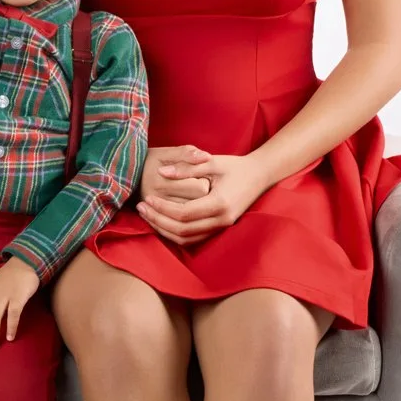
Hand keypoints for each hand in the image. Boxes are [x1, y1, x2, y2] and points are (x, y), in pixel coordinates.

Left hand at [138, 149, 272, 244]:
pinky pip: (193, 238)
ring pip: (186, 238)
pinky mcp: (219, 229)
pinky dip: (175, 234)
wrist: (259, 176)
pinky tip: (162, 222)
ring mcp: (221, 227)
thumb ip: (186, 168)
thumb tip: (161, 172)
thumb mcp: (211, 161)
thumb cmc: (235, 166)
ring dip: (164, 230)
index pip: (183, 213)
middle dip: (158, 220)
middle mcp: (221, 220)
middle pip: (182, 229)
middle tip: (141, 207)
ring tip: (147, 216)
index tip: (147, 198)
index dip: (162, 208)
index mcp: (219, 203)